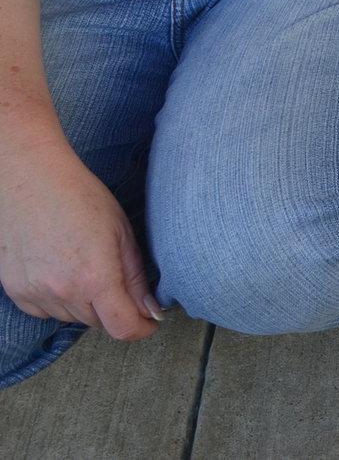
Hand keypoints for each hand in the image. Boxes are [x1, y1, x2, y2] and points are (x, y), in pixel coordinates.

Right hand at [0, 140, 160, 340]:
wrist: (30, 181)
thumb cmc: (81, 198)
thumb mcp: (122, 233)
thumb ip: (137, 277)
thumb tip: (151, 310)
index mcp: (96, 277)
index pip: (123, 328)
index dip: (142, 328)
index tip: (150, 320)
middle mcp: (63, 292)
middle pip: (99, 323)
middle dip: (114, 308)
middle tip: (114, 276)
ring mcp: (35, 293)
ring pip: (73, 317)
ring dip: (85, 303)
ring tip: (83, 264)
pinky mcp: (16, 291)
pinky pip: (46, 310)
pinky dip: (58, 299)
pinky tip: (61, 269)